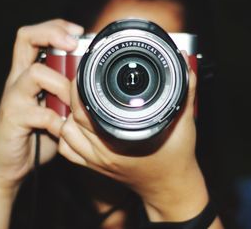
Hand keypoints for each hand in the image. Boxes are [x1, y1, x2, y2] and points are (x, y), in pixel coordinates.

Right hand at [0, 19, 83, 191]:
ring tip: (73, 103)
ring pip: (35, 73)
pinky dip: (57, 121)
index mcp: (28, 73)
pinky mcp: (12, 118)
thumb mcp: (56, 109)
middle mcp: (18, 79)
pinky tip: (65, 129)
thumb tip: (98, 84)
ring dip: (62, 85)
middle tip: (74, 43)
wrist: (9, 163)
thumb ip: (70, 95)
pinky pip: (38, 113)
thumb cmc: (36, 133)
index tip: (79, 32)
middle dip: (53, 34)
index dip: (55, 27)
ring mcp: (13, 97)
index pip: (34, 36)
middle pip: (26, 39)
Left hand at [59, 65, 209, 220]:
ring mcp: (97, 161)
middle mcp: (104, 152)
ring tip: (81, 100)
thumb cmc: (177, 158)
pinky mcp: (95, 167)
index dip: (81, 87)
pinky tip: (77, 123)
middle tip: (83, 80)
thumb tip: (183, 64)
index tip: (86, 72)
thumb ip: (184, 91)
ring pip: (66, 134)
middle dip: (74, 96)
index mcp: (121, 141)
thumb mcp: (184, 122)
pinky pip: (69, 150)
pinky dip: (67, 134)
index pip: (86, 110)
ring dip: (69, 115)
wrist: (171, 186)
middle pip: (73, 118)